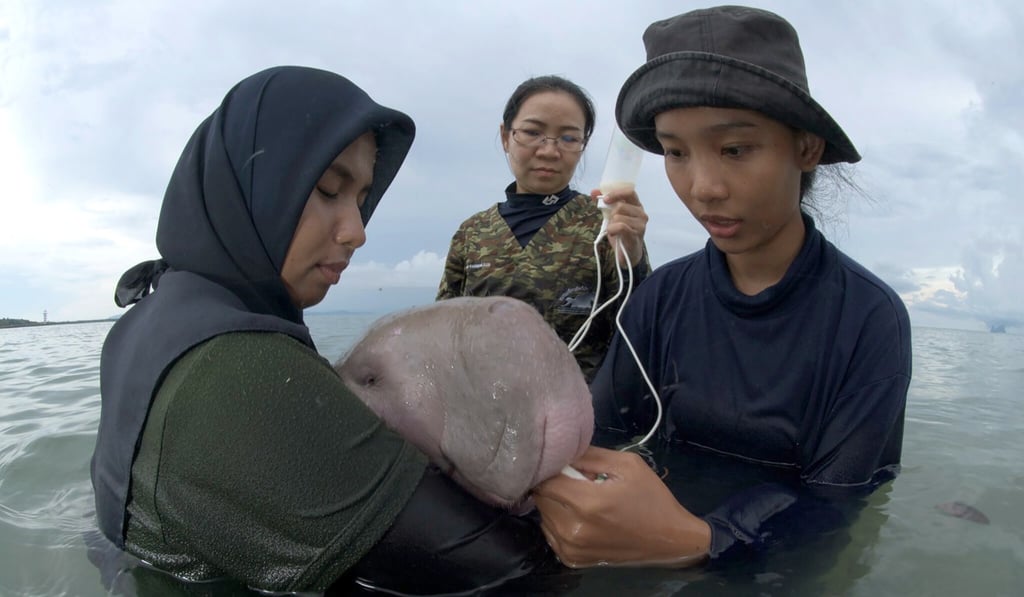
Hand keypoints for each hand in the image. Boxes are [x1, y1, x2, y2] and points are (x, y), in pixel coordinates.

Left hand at [532, 446, 710, 567]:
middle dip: (553, 484)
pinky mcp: (571, 559)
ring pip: (543, 515)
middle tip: (575, 481)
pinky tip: (579, 517)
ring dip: (555, 503)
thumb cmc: (651, 497)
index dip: (550, 467)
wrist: (669, 539)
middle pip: (540, 497)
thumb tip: (561, 451)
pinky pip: (550, 532)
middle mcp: (572, 528)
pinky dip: (558, 521)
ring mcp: (570, 548)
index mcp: (586, 502)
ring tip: (580, 499)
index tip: (562, 463)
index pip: (544, 479)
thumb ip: (590, 455)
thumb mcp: (627, 464)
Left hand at [591, 188, 647, 267]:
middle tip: (611, 221)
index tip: (605, 199)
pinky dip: (612, 229)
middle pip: (621, 205)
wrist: (626, 253)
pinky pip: (620, 226)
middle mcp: (641, 213)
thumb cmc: (620, 232)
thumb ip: (604, 203)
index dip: (616, 193)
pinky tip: (613, 233)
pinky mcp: (636, 234)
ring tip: (614, 230)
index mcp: (636, 205)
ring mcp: (641, 224)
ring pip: (618, 216)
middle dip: (611, 213)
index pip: (629, 192)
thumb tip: (593, 192)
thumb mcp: (611, 215)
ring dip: (611, 224)